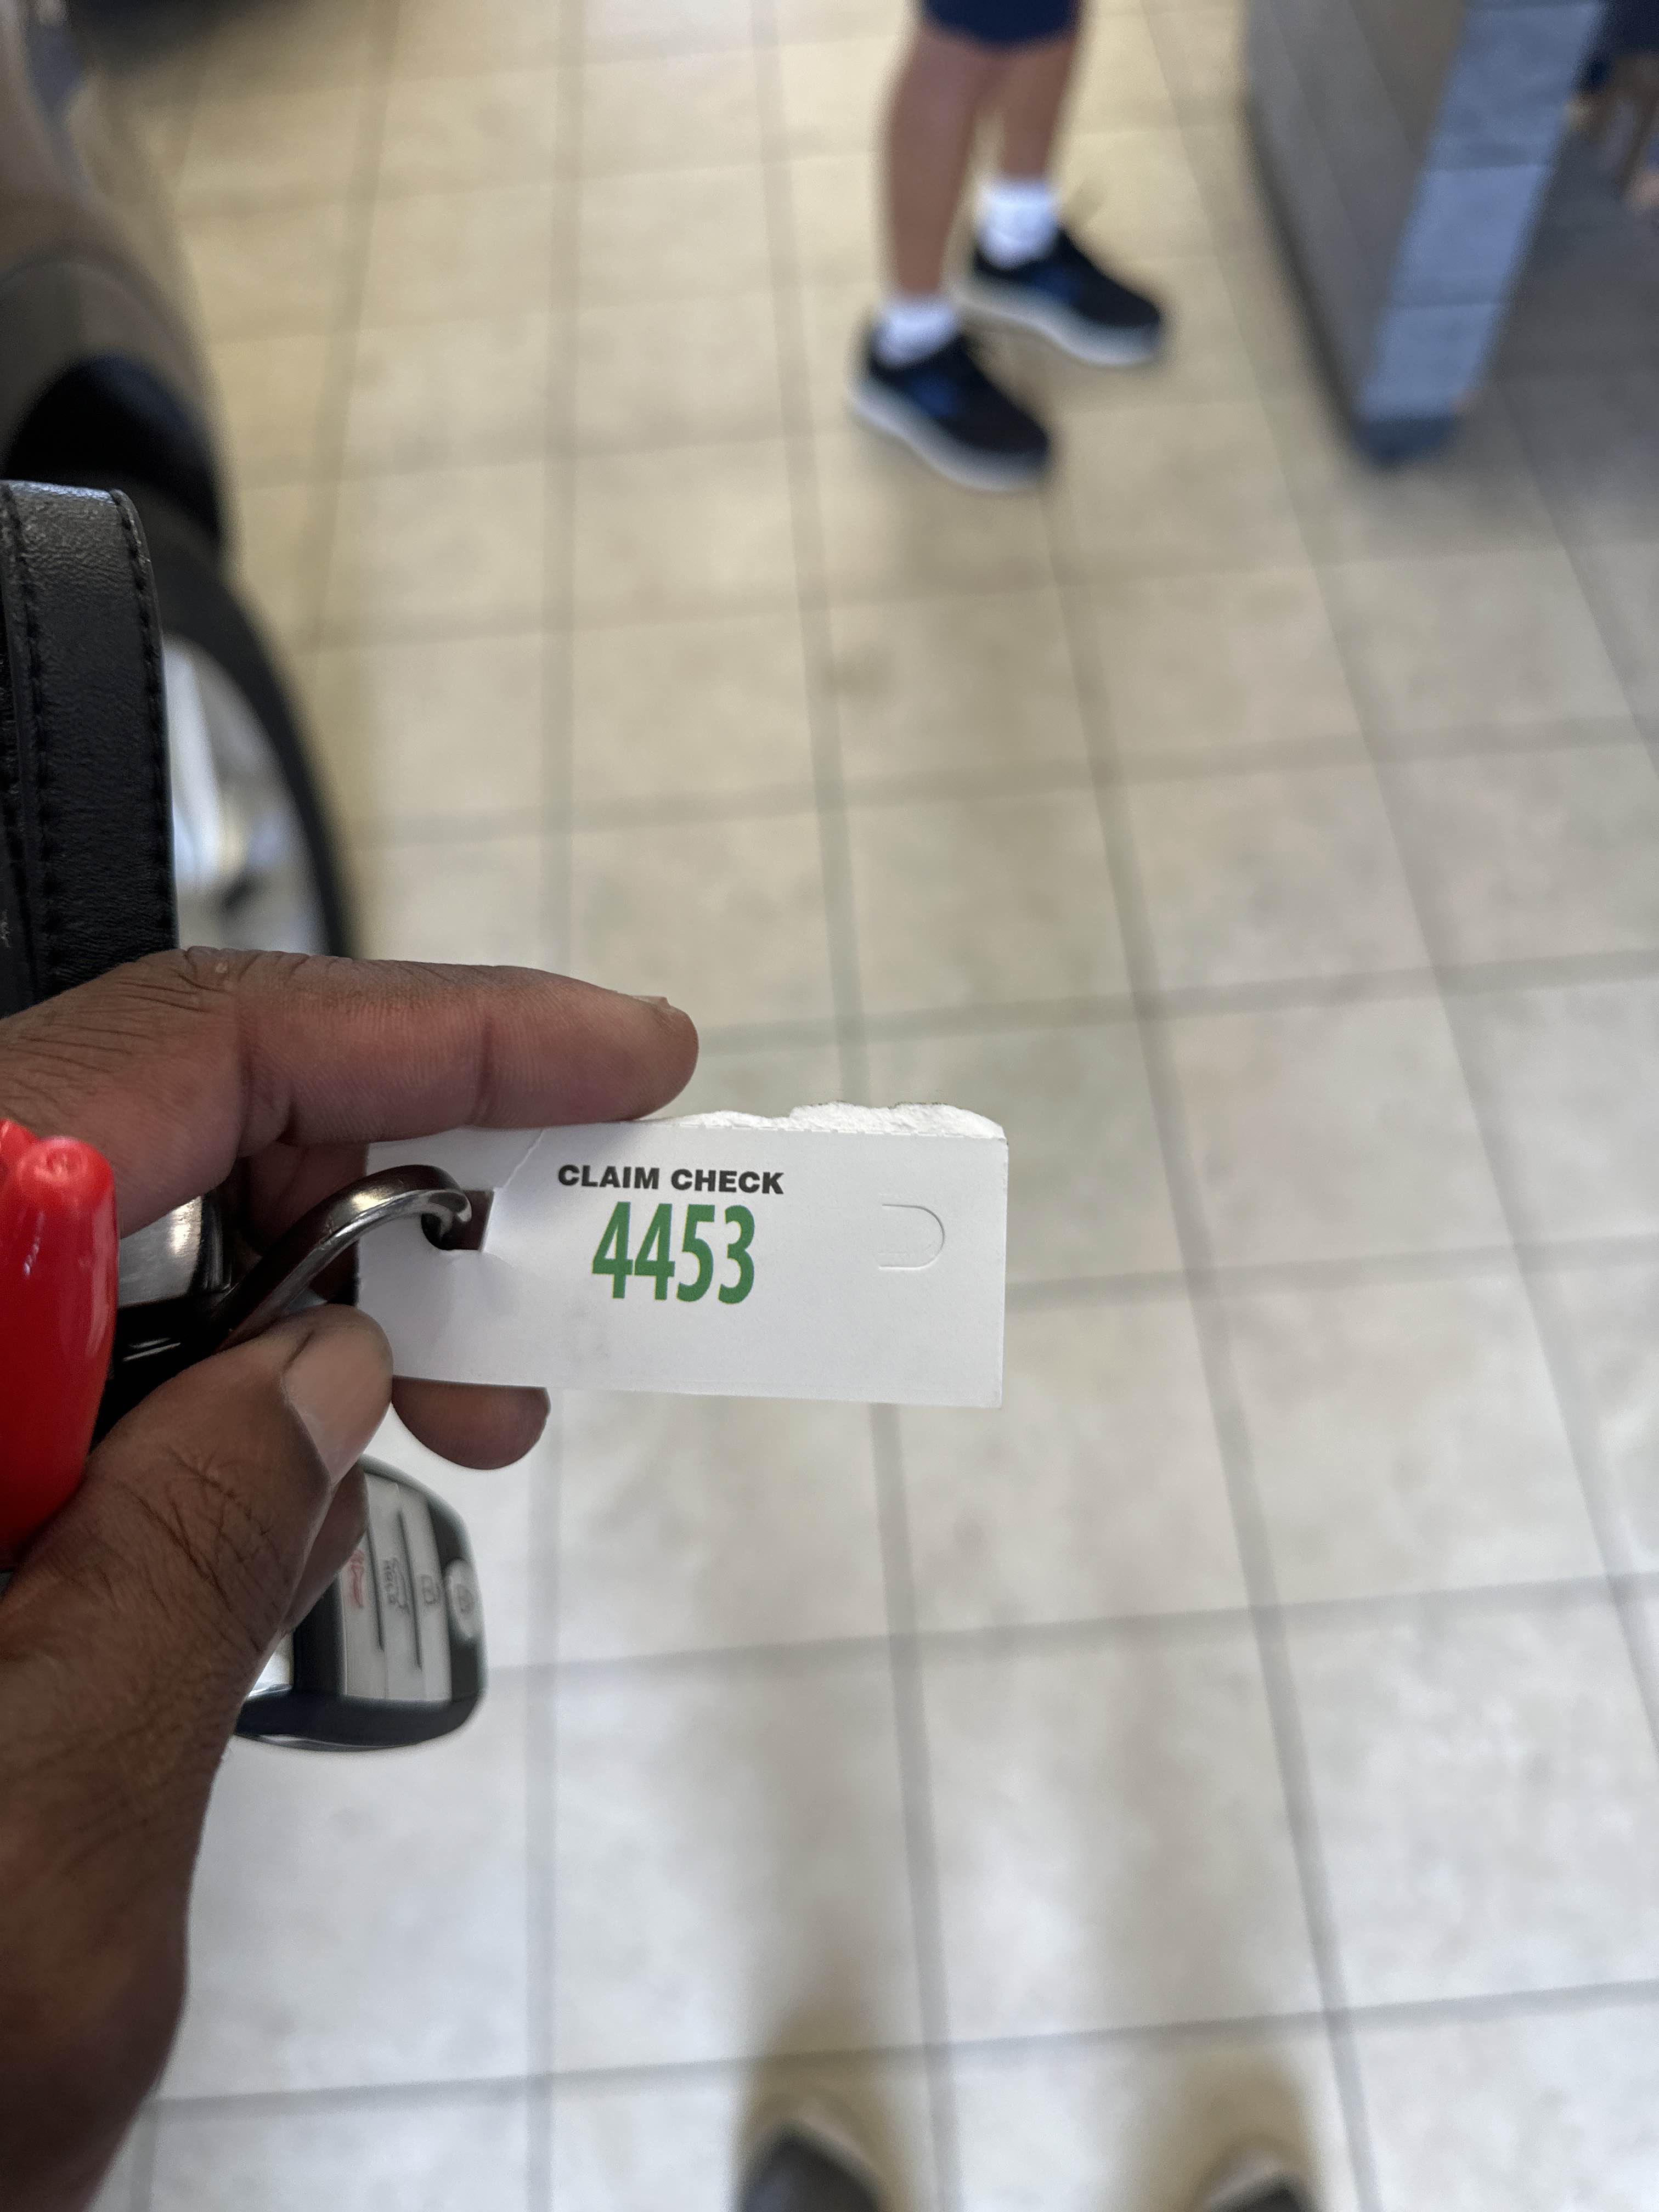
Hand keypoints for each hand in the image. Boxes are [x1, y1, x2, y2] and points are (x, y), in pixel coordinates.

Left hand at [0, 950, 695, 2209]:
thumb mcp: (49, 1828)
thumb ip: (196, 1548)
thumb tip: (332, 1367)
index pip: (171, 1068)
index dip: (427, 1036)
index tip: (616, 1059)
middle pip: (134, 1127)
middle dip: (382, 1188)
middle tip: (556, 1288)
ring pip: (105, 1245)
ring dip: (300, 1311)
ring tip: (459, 1414)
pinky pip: (62, 1361)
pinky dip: (205, 1402)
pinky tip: (287, 1493)